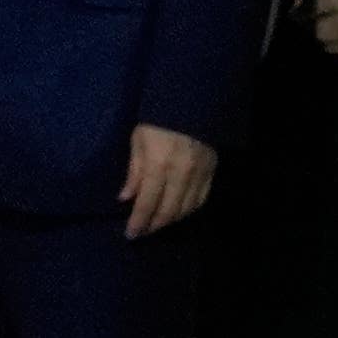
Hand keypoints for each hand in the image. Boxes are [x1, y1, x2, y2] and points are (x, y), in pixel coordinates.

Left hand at [114, 122, 219, 236]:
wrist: (191, 102)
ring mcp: (199, 174)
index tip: (130, 235)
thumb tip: (126, 198)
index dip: (138, 223)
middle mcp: (181, 174)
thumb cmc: (156, 119)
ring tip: (157, 224)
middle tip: (143, 232)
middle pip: (168, 211)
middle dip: (153, 226)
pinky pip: (201, 200)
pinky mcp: (212, 172)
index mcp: (158, 165)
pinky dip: (189, 210)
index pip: (147, 204)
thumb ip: (134, 172)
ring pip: (186, 209)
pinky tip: (178, 212)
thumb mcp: (138, 140)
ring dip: (171, 220)